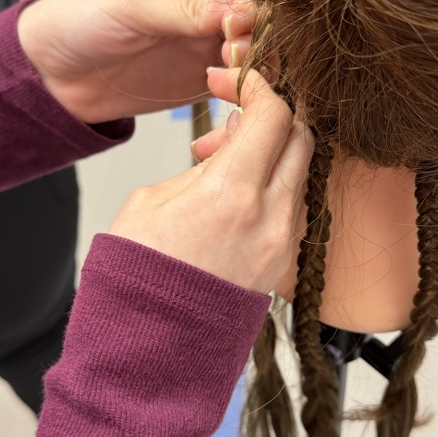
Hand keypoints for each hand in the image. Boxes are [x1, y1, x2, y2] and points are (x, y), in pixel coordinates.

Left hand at [17, 0, 249, 123]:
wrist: (49, 72)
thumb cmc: (79, 20)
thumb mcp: (130, 5)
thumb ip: (185, 11)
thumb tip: (238, 10)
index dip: (257, 3)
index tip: (243, 25)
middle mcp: (207, 15)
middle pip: (259, 24)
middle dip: (259, 40)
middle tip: (235, 55)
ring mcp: (205, 51)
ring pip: (255, 58)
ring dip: (255, 70)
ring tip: (231, 77)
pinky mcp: (200, 86)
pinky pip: (237, 89)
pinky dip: (245, 95)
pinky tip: (233, 99)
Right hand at [108, 68, 312, 293]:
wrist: (150, 355)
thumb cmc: (136, 280)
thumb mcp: (151, 202)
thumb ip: (203, 164)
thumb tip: (233, 140)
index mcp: (232, 195)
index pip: (275, 113)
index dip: (256, 84)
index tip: (231, 81)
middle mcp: (271, 218)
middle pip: (301, 136)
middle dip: (273, 111)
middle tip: (233, 111)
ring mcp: (283, 244)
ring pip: (300, 170)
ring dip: (271, 150)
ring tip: (218, 160)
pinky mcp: (284, 263)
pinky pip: (293, 205)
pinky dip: (272, 184)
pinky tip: (234, 192)